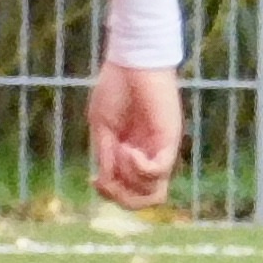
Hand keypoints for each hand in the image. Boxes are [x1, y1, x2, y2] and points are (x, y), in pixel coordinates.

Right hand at [90, 62, 181, 210]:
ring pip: (154, 192)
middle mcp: (153, 157)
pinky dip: (138, 167)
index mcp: (136, 155)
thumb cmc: (116, 88)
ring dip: (128, 179)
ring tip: (120, 151)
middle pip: (147, 200)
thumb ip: (106, 155)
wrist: (132, 62)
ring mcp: (163, 150)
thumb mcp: (103, 128)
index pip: (133, 193)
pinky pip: (158, 171)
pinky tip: (127, 149)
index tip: (93, 179)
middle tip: (104, 180)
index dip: (111, 195)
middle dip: (121, 198)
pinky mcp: (169, 140)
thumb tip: (106, 182)